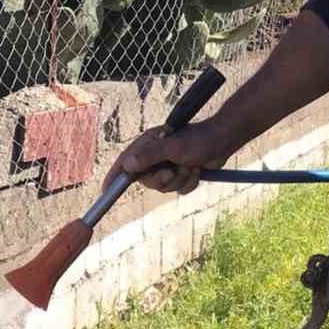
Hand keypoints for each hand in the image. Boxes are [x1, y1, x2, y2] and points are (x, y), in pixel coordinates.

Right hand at [102, 118, 230, 195]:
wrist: (224, 141)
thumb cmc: (199, 139)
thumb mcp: (172, 147)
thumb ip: (150, 156)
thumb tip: (127, 165)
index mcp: (148, 145)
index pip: (126, 162)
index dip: (115, 176)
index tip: (105, 190)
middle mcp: (156, 156)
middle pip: (148, 181)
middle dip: (163, 180)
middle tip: (172, 170)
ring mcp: (169, 165)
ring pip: (166, 188)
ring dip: (181, 179)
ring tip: (191, 165)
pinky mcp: (182, 174)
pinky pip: (180, 190)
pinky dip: (190, 182)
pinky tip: (198, 170)